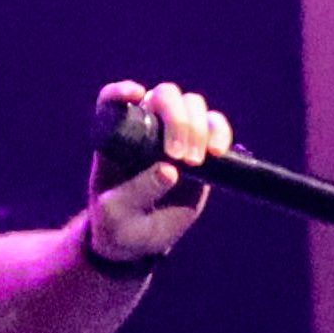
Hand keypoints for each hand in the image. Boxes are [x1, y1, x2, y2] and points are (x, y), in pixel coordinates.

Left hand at [82, 83, 230, 264]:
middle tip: (178, 157)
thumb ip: (138, 191)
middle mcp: (145, 127)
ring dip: (197, 128)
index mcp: (115, 137)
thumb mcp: (116, 214)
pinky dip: (220, 132)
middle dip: (176, 119)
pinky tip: (217, 152)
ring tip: (194, 163)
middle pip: (164, 96)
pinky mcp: (200, 147)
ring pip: (192, 104)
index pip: (113, 100)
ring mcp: (174, 134)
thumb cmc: (117, 223)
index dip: (122, 91)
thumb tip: (170, 170)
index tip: (136, 96)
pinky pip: (215, 125)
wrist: (141, 240)